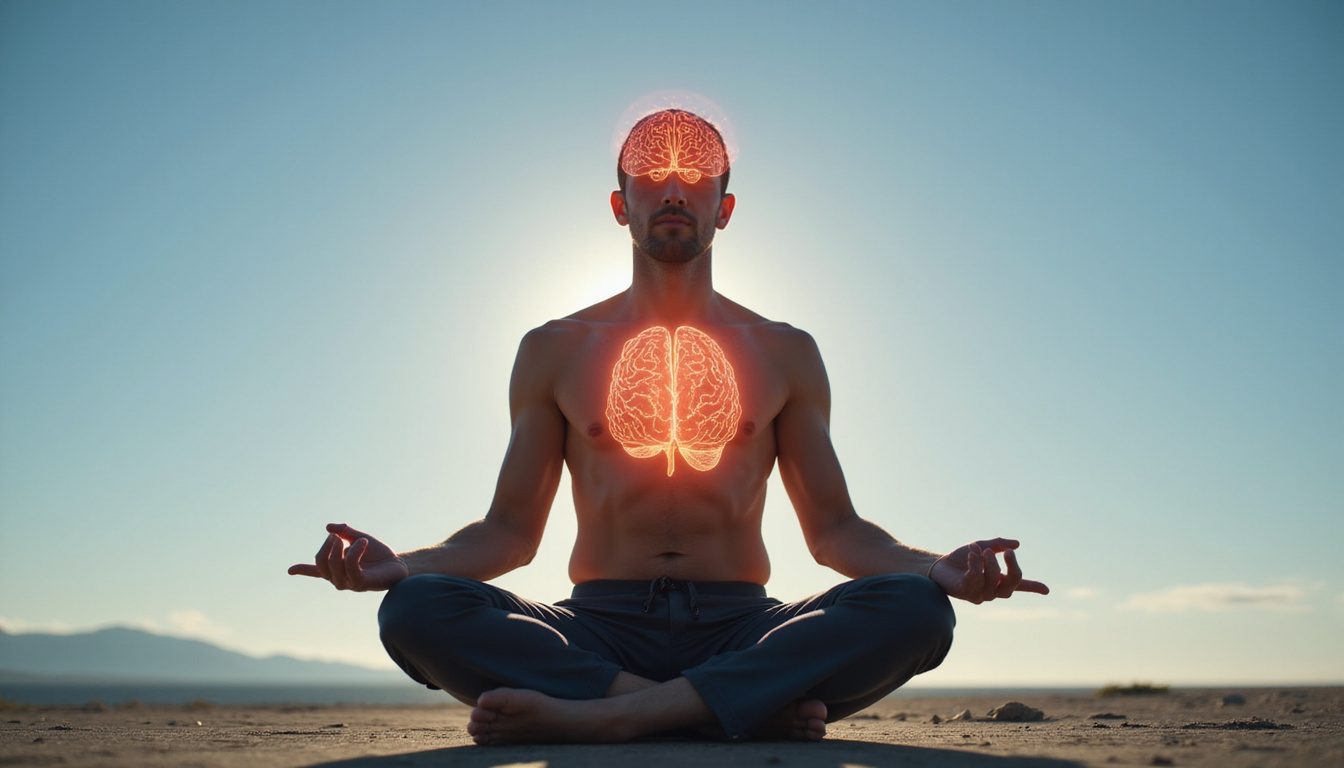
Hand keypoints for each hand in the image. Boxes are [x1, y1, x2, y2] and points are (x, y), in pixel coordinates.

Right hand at [288, 523, 408, 591]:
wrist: (399, 564)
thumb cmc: (379, 555)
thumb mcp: (359, 538)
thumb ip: (345, 531)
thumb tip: (328, 527)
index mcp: (337, 568)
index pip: (316, 570)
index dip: (303, 570)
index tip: (289, 570)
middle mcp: (340, 578)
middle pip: (322, 564)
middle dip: (326, 548)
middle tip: (336, 537)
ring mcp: (350, 583)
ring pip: (334, 567)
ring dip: (338, 550)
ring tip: (350, 539)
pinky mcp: (362, 583)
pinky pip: (351, 568)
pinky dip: (355, 553)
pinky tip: (363, 542)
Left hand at [928, 538, 1048, 603]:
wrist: (939, 565)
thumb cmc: (962, 559)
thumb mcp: (983, 546)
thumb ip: (998, 544)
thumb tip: (1016, 544)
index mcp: (999, 581)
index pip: (1019, 585)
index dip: (1033, 587)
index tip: (1046, 590)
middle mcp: (992, 591)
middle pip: (1011, 585)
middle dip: (1011, 567)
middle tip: (1006, 552)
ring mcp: (980, 595)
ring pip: (993, 580)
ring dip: (988, 562)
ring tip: (980, 549)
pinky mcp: (966, 593)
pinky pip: (975, 578)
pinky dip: (975, 563)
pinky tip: (972, 553)